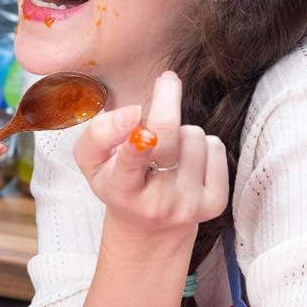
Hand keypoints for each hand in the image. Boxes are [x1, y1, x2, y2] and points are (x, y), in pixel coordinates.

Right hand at [73, 71, 227, 239]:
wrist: (148, 226)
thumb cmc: (115, 181)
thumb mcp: (91, 161)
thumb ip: (99, 134)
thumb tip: (133, 113)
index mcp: (121, 191)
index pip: (129, 163)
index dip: (135, 138)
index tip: (135, 114)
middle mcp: (156, 202)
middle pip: (169, 137)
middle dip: (168, 101)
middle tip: (166, 79)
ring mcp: (188, 204)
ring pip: (193, 136)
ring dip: (180, 132)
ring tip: (167, 150)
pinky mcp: (215, 203)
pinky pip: (215, 147)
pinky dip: (202, 144)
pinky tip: (186, 160)